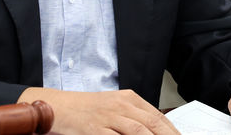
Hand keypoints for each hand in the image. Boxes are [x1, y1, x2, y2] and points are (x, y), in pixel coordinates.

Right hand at [18, 87, 179, 133]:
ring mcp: (107, 117)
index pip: (158, 116)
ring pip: (138, 132)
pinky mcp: (94, 129)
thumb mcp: (114, 106)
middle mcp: (120, 105)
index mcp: (128, 98)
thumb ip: (134, 116)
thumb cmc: (86, 108)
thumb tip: (156, 129)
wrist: (58, 106)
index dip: (172, 131)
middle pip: (152, 124)